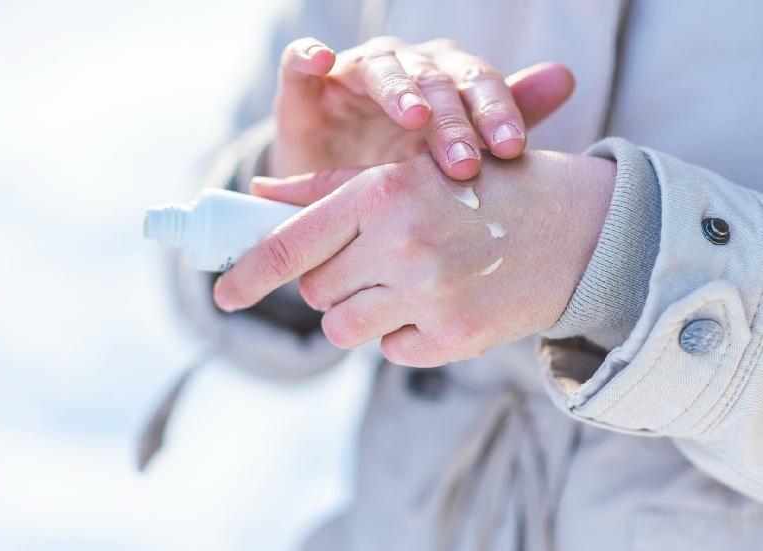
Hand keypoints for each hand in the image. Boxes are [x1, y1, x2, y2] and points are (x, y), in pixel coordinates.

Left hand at [213, 152, 615, 366]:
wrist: (580, 228)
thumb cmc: (485, 191)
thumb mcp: (410, 172)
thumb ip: (327, 189)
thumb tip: (261, 194)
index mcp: (382, 194)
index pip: (290, 247)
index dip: (247, 275)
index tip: (223, 296)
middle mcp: (401, 243)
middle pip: (315, 292)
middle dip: (331, 283)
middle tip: (372, 263)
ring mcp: (430, 294)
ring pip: (343, 328)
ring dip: (360, 313)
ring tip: (403, 285)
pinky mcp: (456, 336)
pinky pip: (391, 351)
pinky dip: (403, 335)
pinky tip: (439, 305)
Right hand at [269, 36, 574, 179]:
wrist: (331, 194)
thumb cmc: (400, 170)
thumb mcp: (452, 155)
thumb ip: (505, 117)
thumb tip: (565, 76)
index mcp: (445, 81)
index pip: (478, 85)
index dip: (496, 112)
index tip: (513, 150)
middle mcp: (403, 68)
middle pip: (434, 81)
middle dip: (453, 121)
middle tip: (466, 162)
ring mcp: (353, 74)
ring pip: (380, 68)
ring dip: (399, 90)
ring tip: (416, 117)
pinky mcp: (303, 87)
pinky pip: (300, 63)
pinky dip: (308, 55)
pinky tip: (321, 58)